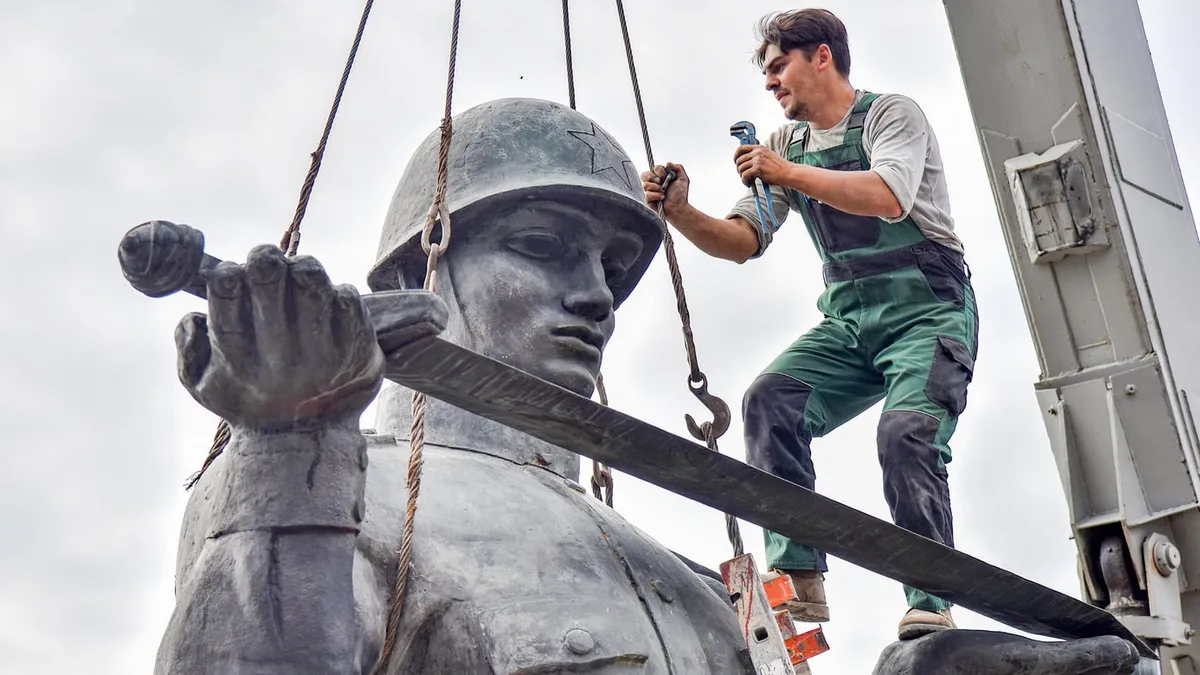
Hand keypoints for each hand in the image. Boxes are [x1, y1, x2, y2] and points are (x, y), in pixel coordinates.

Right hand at [174, 245, 384, 429]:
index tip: (229, 271)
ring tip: (297, 273)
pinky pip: (347, 297)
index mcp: (238, 363)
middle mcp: (280, 359)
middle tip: (264, 259)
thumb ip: (186, 347)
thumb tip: (195, 314)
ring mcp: (322, 354)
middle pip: (270, 282)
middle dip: (264, 259)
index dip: (227, 277)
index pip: (227, 304)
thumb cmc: (249, 401)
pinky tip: (326, 301)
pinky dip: (335, 290)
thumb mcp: (203, 385)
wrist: (306, 443)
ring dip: (301, 267)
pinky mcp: (357, 350)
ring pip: (311, 281)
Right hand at [640, 162, 690, 217]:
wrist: (678, 208)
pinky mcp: (648, 200)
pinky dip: (655, 196)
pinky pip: (647, 194)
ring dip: (656, 188)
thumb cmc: (680, 196)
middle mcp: (654, 183)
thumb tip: (668, 163)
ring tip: (663, 192)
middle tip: (660, 183)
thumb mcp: (683, 179)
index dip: (659, 171)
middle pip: (644, 174)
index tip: (665, 177)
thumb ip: (678, 168)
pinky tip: (661, 198)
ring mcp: (650, 191)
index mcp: (661, 177)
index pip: (655, 168)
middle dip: (653, 178)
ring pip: (645, 184)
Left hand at [734, 144, 791, 187]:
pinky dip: (744, 181)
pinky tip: (749, 183)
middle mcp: (757, 152)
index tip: (736, 162)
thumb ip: (757, 156)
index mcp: (759, 148)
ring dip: (742, 176)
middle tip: (743, 175)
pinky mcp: (758, 169)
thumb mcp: (768, 156)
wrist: (788, 173)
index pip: (741, 148)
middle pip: (739, 160)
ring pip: (740, 168)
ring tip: (748, 180)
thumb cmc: (779, 167)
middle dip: (739, 169)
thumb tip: (746, 161)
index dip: (736, 156)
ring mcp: (757, 160)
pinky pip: (744, 175)